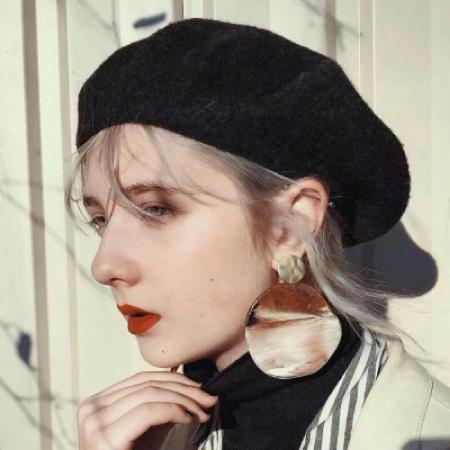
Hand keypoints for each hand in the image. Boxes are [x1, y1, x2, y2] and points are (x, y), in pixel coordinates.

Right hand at [77, 371, 217, 449]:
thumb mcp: (147, 432)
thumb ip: (162, 407)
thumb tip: (193, 388)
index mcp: (97, 403)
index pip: (141, 379)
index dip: (174, 379)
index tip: (199, 387)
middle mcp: (91, 408)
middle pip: (147, 385)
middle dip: (183, 389)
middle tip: (207, 398)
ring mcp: (94, 421)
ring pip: (149, 394)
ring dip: (183, 400)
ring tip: (201, 410)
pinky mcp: (104, 437)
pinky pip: (147, 412)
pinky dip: (173, 410)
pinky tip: (188, 418)